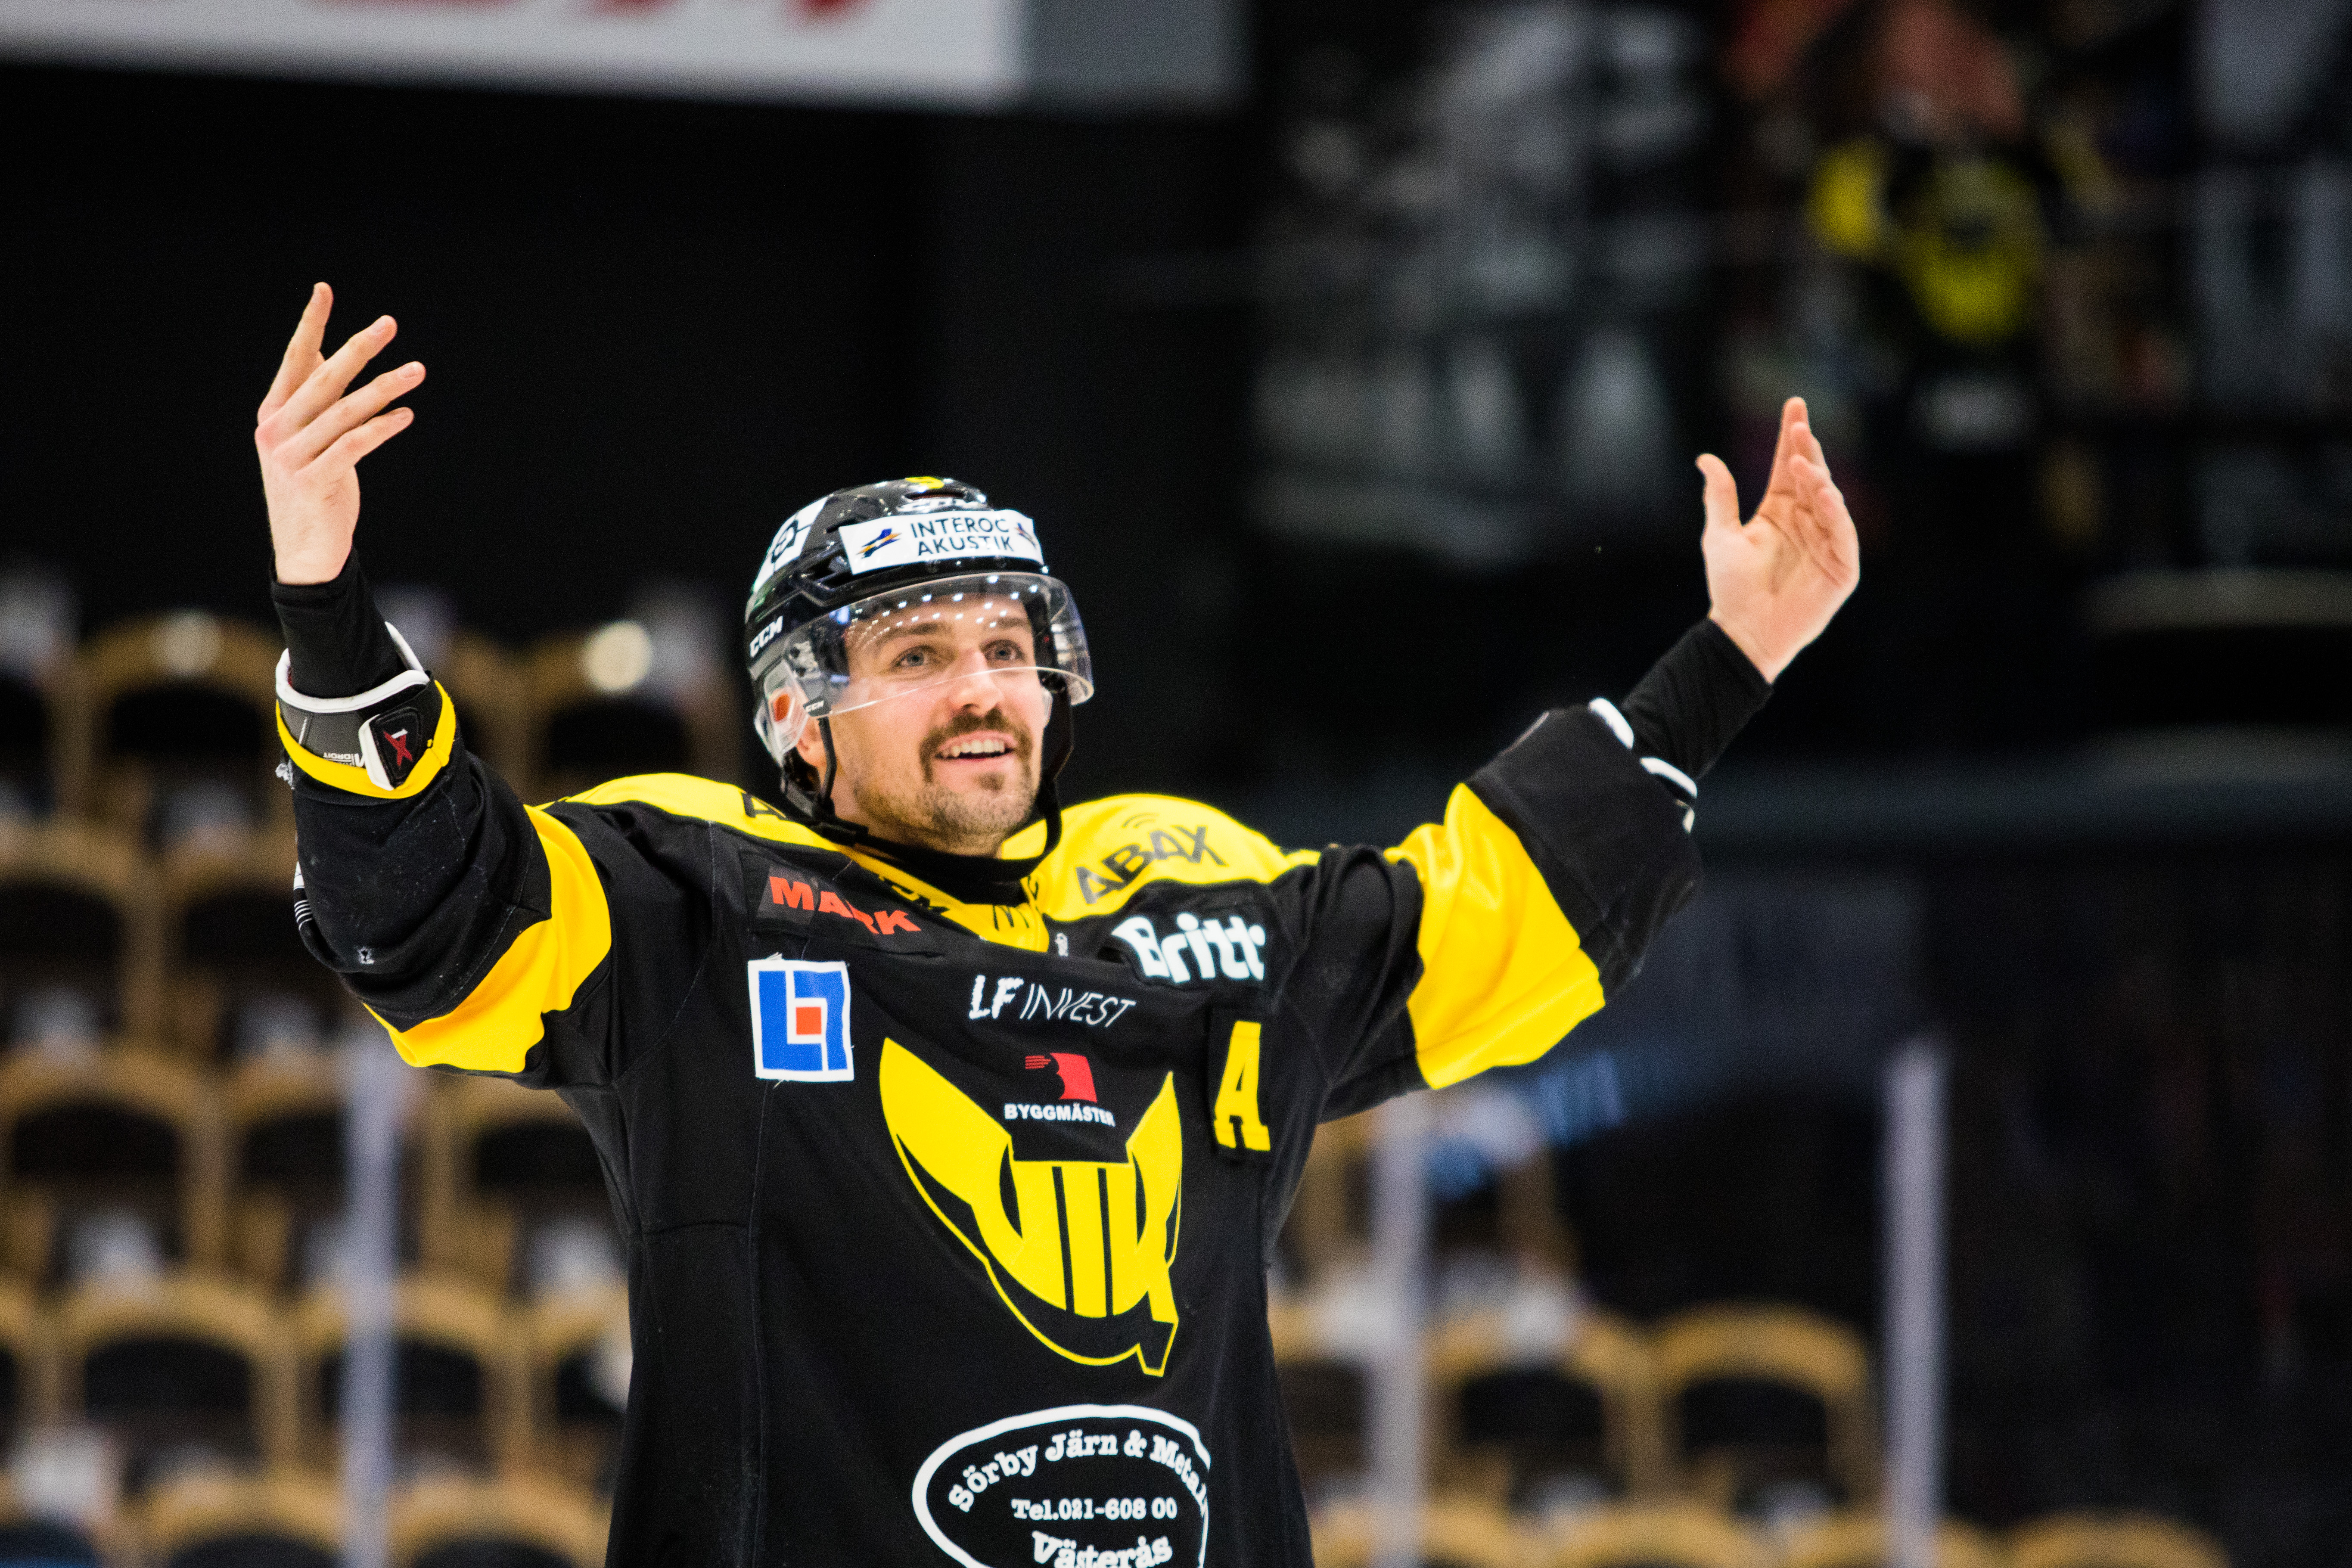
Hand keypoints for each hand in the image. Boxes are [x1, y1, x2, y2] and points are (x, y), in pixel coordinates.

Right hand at [254, 283, 424, 584]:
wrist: (304, 549)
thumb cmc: (316, 487)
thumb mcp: (311, 440)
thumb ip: (319, 404)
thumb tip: (339, 361)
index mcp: (274, 413)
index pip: (294, 359)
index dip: (310, 325)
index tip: (323, 290)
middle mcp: (277, 429)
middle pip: (323, 378)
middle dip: (358, 348)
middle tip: (389, 323)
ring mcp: (291, 456)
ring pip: (345, 411)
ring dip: (385, 387)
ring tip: (418, 370)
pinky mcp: (313, 481)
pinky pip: (354, 444)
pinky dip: (382, 427)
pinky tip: (406, 415)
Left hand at [1697, 397, 1859, 681]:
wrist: (1742, 631)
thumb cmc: (1731, 587)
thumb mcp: (1720, 536)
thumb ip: (1719, 497)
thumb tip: (1705, 458)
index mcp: (1779, 511)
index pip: (1788, 466)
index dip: (1791, 436)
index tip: (1794, 405)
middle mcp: (1806, 521)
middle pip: (1812, 476)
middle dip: (1808, 449)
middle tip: (1800, 425)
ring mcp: (1826, 542)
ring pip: (1830, 501)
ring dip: (1819, 478)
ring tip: (1804, 461)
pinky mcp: (1841, 567)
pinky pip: (1843, 535)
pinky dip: (1837, 514)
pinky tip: (1826, 495)